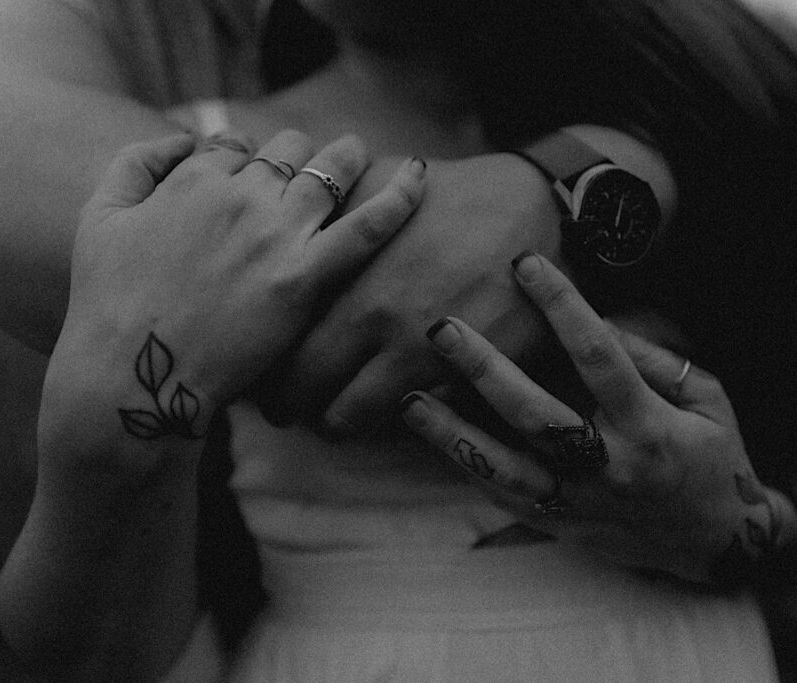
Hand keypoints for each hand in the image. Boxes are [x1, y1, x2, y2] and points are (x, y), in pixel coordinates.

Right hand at [50, 130, 424, 434]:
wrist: (134, 374)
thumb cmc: (110, 304)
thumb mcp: (101, 218)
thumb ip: (137, 164)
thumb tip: (183, 138)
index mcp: (194, 177)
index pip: (238, 145)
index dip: (249, 159)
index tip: (258, 178)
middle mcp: (240, 194)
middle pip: (288, 151)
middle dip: (300, 155)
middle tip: (315, 169)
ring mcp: (276, 233)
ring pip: (330, 172)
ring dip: (348, 157)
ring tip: (360, 155)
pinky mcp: (304, 276)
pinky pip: (368, 225)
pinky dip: (399, 195)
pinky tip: (421, 176)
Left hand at [257, 153, 562, 428]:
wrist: (535, 212)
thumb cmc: (452, 196)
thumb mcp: (378, 184)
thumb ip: (325, 210)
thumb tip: (283, 216)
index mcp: (340, 272)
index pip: (275, 341)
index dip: (261, 363)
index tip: (261, 368)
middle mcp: (368, 317)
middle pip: (298, 390)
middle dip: (285, 406)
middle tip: (285, 407)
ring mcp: (411, 350)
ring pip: (345, 419)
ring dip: (334, 421)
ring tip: (334, 413)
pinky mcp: (453, 372)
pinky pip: (401, 421)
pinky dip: (386, 418)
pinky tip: (389, 403)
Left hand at [400, 252, 796, 583]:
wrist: (716, 543)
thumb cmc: (714, 457)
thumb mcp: (707, 400)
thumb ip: (655, 360)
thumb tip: (602, 319)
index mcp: (649, 428)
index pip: (600, 357)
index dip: (563, 307)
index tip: (527, 265)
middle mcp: (608, 468)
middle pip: (536, 416)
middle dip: (485, 370)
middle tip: (442, 328)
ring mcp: (579, 504)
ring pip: (505, 470)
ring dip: (453, 433)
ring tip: (410, 399)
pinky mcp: (560, 524)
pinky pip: (504, 497)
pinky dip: (468, 465)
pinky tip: (435, 436)